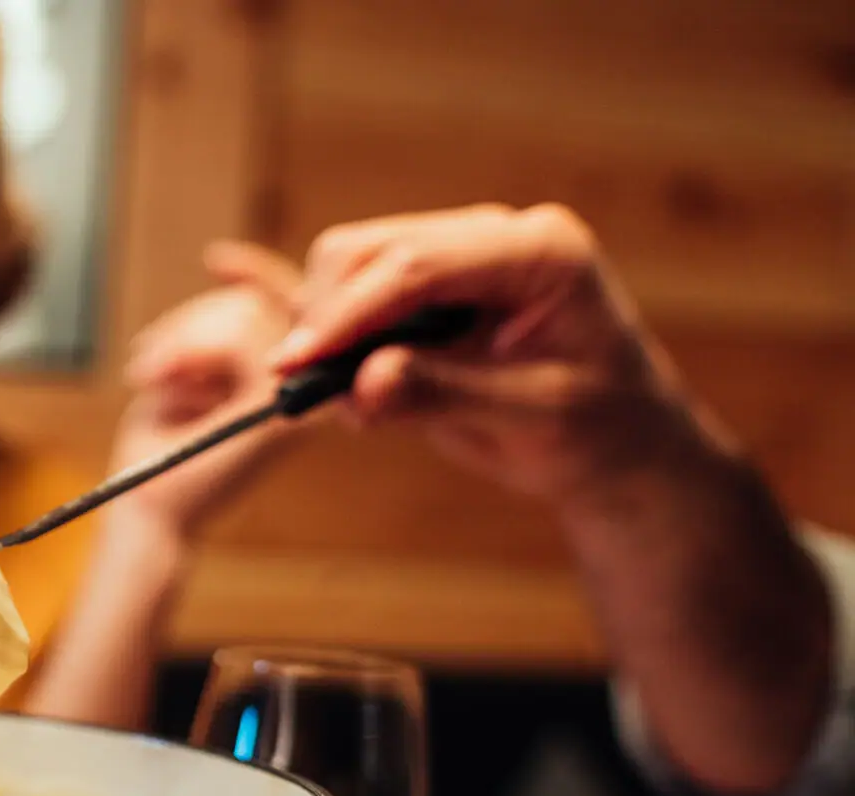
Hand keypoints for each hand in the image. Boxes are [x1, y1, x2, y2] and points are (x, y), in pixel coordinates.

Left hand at [114, 241, 308, 536]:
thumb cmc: (159, 448)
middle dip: (193, 322)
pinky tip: (159, 382)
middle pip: (258, 303)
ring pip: (248, 316)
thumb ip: (216, 329)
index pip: (290, 310)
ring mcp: (299, 404)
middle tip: (145, 367)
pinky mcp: (280, 415)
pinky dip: (189, 352)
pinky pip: (243, 341)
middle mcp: (307, 394)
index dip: (258, 275)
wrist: (146, 509)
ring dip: (182, 339)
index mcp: (291, 384)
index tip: (215, 259)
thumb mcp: (185, 373)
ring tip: (147, 377)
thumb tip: (231, 272)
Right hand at [272, 202, 720, 512]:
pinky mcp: (427, 288)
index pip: (416, 266)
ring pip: (348, 266)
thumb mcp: (531, 419)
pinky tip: (355, 391)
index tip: (293, 363)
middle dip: (325, 317)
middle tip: (303, 390)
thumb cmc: (596, 430)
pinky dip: (336, 342)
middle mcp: (492, 238)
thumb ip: (446, 396)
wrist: (617, 442)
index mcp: (539, 251)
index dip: (347, 314)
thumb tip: (361, 383)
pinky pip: (354, 296)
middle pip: (367, 250)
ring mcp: (456, 257)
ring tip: (342, 400)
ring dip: (326, 330)